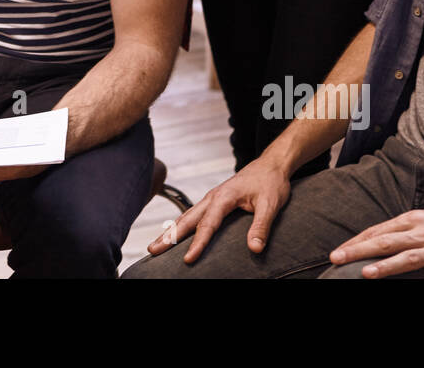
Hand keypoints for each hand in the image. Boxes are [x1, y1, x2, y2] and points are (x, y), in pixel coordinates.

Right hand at [146, 155, 291, 263]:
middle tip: (153, 250)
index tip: (188, 259)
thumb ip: (261, 226)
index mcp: (224, 197)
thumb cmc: (270, 182)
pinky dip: (181, 225)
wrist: (271, 165)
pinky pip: (193, 214)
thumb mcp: (270, 204)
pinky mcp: (214, 201)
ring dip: (171, 231)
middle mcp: (213, 197)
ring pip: (186, 216)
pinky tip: (175, 234)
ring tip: (156, 246)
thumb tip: (255, 249)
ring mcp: (212, 199)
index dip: (198, 243)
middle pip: (186, 219)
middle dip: (169, 236)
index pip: (207, 224)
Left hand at [327, 203, 423, 278]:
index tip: (339, 250)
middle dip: (359, 250)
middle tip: (337, 258)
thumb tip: (382, 237)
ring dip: (385, 266)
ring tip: (365, 273)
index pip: (379, 230)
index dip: (357, 240)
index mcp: (415, 220)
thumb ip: (407, 228)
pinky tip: (414, 291)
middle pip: (386, 241)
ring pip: (408, 257)